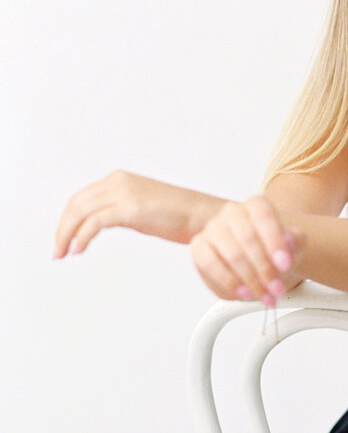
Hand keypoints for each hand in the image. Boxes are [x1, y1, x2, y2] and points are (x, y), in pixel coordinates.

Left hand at [54, 170, 224, 256]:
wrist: (205, 217)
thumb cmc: (181, 216)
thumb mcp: (143, 208)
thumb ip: (121, 210)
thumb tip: (101, 225)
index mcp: (121, 179)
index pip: (82, 198)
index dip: (68, 219)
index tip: (63, 238)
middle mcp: (119, 182)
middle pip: (76, 204)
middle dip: (62, 229)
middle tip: (57, 250)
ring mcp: (124, 193)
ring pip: (80, 212)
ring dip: (67, 235)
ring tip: (65, 253)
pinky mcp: (130, 208)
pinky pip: (94, 223)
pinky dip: (82, 238)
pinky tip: (80, 250)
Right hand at [189, 196, 304, 304]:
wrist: (256, 260)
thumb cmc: (273, 252)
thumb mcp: (293, 247)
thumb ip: (296, 241)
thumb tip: (289, 239)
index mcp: (257, 205)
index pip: (264, 216)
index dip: (275, 241)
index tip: (285, 265)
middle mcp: (233, 212)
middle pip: (247, 238)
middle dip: (265, 269)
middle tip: (277, 288)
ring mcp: (213, 228)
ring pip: (230, 253)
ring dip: (250, 279)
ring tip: (264, 295)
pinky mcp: (199, 246)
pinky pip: (210, 265)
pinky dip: (228, 282)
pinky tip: (243, 292)